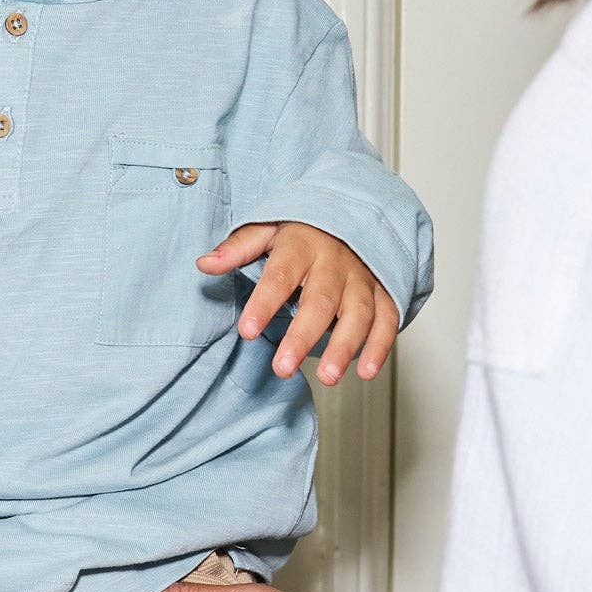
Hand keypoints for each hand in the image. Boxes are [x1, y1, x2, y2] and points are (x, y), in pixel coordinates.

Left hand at [200, 221, 399, 383]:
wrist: (354, 212)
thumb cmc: (303, 230)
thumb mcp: (268, 229)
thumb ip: (238, 248)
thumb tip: (204, 264)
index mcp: (301, 244)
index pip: (280, 276)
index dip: (264, 304)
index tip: (247, 331)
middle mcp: (335, 261)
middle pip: (320, 300)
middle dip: (302, 336)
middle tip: (282, 368)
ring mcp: (362, 277)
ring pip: (357, 313)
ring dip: (344, 347)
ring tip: (327, 379)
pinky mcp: (384, 291)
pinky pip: (387, 318)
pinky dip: (381, 346)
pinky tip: (366, 372)